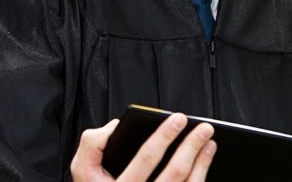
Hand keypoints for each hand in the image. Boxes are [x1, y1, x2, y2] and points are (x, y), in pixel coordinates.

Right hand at [70, 113, 216, 181]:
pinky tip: (205, 159)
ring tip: (208, 140)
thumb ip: (93, 144)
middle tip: (204, 127)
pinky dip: (202, 173)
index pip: (146, 159)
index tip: (178, 118)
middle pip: (174, 173)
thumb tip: (117, 127)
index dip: (164, 136)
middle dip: (192, 146)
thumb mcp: (82, 170)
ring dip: (202, 160)